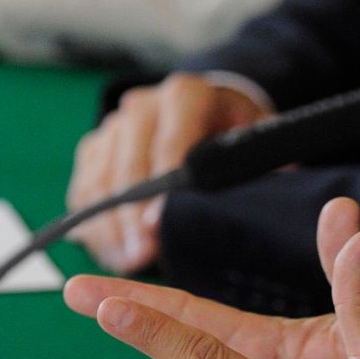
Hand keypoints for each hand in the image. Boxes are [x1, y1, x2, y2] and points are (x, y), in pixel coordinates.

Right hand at [66, 73, 267, 273]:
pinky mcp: (93, 152)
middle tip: (141, 256)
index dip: (163, 183)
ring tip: (128, 264)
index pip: (171, 140)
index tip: (159, 223)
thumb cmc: (234, 130)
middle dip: (132, 214)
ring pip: (99, 181)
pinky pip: (83, 193)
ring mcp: (113, 128)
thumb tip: (276, 186)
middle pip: (128, 163)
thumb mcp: (256, 134)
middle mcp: (143, 106)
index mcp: (186, 95)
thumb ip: (261, 159)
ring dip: (110, 227)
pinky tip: (114, 256)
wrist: (205, 110)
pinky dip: (94, 227)